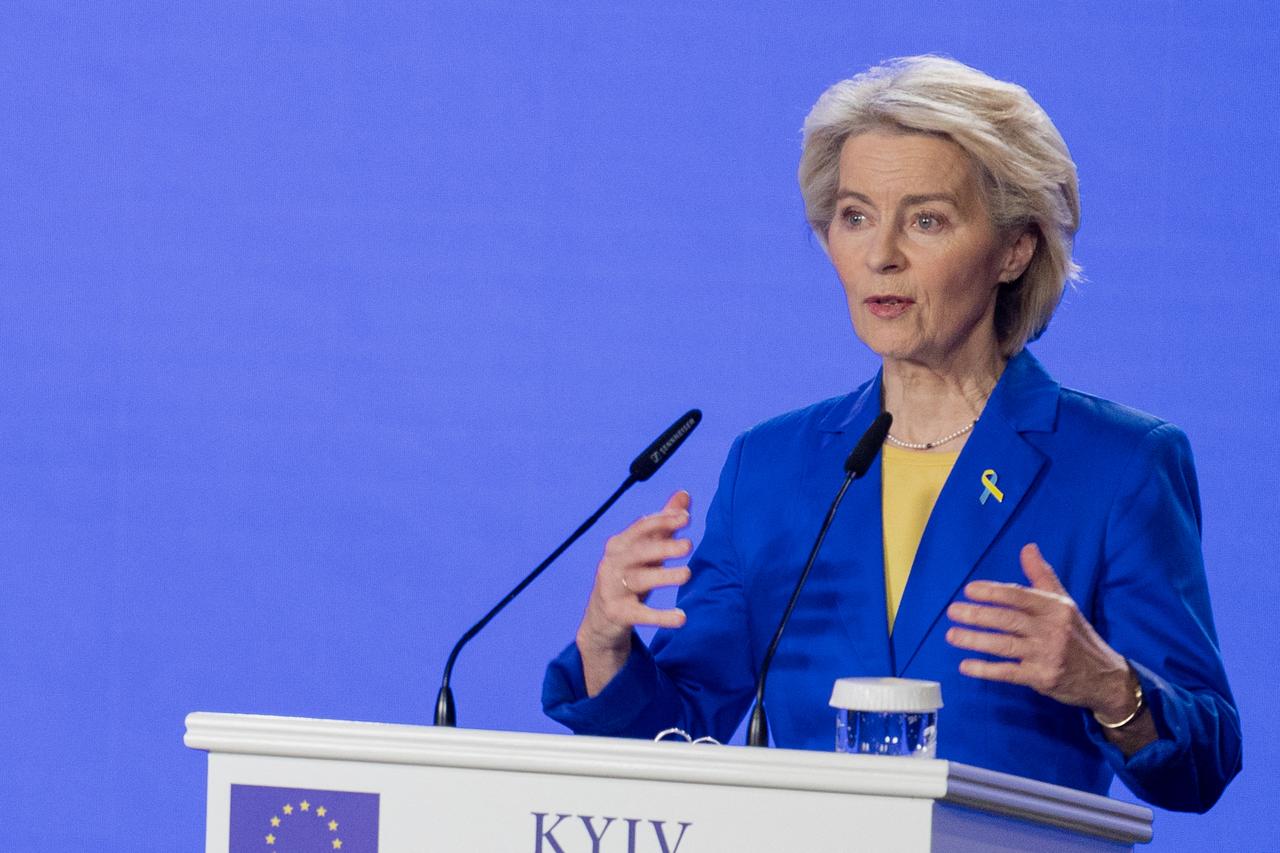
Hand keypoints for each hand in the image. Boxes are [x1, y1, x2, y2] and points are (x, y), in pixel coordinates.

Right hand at [576, 491, 693, 695]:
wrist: (601, 619)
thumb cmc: (628, 576)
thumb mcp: (644, 550)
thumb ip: (664, 524)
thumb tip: (685, 494)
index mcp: (619, 544)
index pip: (640, 528)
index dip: (662, 521)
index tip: (686, 518)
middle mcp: (612, 564)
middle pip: (639, 552)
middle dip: (663, 547)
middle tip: (689, 545)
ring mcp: (612, 589)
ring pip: (640, 580)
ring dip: (664, 576)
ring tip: (687, 574)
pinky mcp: (617, 613)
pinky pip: (640, 615)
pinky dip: (661, 617)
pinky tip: (682, 618)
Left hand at [945, 543, 1136, 720]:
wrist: (1104, 677)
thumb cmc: (1077, 635)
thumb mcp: (1064, 603)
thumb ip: (1042, 575)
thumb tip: (1027, 547)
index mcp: (1055, 608)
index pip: (1019, 596)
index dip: (993, 592)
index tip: (969, 590)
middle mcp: (1051, 630)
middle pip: (1008, 620)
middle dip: (977, 615)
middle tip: (952, 611)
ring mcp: (1047, 655)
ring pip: (1004, 645)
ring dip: (975, 640)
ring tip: (952, 635)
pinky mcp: (1043, 678)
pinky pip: (1009, 672)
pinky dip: (986, 670)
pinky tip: (965, 666)